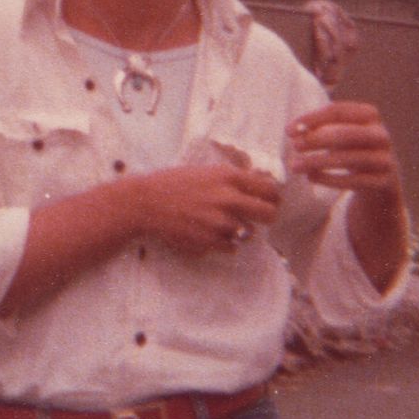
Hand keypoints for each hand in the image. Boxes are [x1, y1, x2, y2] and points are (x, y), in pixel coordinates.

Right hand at [126, 163, 281, 255]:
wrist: (146, 203)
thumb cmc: (173, 183)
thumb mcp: (206, 171)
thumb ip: (233, 178)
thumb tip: (259, 181)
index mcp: (230, 177)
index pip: (271, 189)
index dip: (272, 196)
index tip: (268, 200)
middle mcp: (230, 199)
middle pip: (270, 214)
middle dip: (265, 216)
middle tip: (255, 217)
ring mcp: (221, 222)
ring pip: (248, 232)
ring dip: (238, 230)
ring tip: (217, 223)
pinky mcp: (211, 241)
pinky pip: (232, 247)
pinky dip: (223, 242)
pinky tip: (206, 232)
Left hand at [286, 102, 401, 196]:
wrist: (381, 179)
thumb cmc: (351, 148)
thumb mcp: (339, 133)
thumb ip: (319, 128)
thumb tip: (295, 130)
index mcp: (369, 115)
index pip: (337, 111)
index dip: (311, 119)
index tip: (288, 131)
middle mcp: (381, 135)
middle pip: (344, 134)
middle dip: (315, 140)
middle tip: (294, 146)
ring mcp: (384, 159)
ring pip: (347, 159)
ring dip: (316, 162)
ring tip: (295, 165)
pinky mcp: (383, 181)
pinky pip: (352, 180)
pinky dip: (328, 179)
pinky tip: (310, 177)